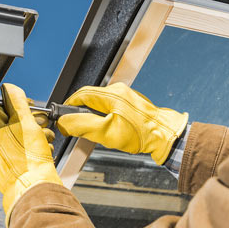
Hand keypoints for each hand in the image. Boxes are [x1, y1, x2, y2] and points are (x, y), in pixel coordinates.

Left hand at [0, 83, 60, 225]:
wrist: (35, 189)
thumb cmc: (29, 159)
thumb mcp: (25, 121)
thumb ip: (17, 101)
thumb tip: (9, 88)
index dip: (16, 104)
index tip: (29, 106)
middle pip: (9, 122)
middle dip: (30, 121)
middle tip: (41, 125)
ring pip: (17, 137)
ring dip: (35, 135)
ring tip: (45, 141)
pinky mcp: (7, 168)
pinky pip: (18, 152)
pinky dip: (31, 149)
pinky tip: (42, 151)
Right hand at [57, 82, 187, 164]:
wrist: (165, 136)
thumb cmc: (141, 134)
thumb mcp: (106, 132)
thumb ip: (82, 125)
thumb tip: (64, 122)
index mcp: (112, 94)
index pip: (81, 94)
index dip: (69, 106)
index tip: (63, 117)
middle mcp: (119, 91)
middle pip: (90, 98)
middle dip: (81, 112)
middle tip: (76, 127)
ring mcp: (127, 96)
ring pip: (100, 103)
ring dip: (93, 116)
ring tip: (94, 131)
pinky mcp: (132, 104)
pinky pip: (111, 107)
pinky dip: (104, 117)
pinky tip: (108, 129)